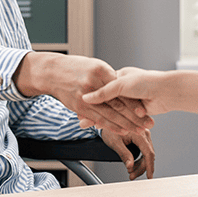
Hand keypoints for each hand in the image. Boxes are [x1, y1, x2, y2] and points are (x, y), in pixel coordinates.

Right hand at [14, 53, 153, 133]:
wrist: (51, 71)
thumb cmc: (75, 67)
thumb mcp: (95, 66)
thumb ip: (109, 78)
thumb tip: (124, 89)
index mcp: (101, 70)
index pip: (121, 90)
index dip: (133, 102)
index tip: (146, 110)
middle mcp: (93, 83)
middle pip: (118, 103)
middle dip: (134, 116)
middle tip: (147, 124)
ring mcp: (85, 96)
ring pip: (109, 113)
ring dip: (125, 124)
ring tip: (139, 131)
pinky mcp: (79, 106)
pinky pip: (97, 118)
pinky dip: (110, 126)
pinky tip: (120, 130)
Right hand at [83, 68, 197, 116]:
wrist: (167, 91)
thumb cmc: (146, 82)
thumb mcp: (121, 84)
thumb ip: (104, 92)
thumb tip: (87, 98)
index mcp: (119, 77)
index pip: (100, 88)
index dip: (90, 97)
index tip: (78, 102)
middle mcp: (124, 88)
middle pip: (104, 101)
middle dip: (91, 109)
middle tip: (78, 116)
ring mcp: (130, 100)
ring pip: (111, 111)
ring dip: (98, 117)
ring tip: (85, 124)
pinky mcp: (136, 111)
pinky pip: (120, 118)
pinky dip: (110, 123)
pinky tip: (100, 126)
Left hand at [101, 128, 154, 179]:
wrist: (107, 121)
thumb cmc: (110, 130)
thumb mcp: (115, 143)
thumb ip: (124, 155)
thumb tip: (130, 166)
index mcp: (139, 133)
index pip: (148, 152)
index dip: (149, 166)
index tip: (149, 176)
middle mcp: (144, 133)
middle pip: (148, 155)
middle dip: (141, 168)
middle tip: (132, 176)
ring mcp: (144, 135)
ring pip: (147, 154)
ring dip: (140, 165)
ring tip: (131, 172)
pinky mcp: (142, 138)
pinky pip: (144, 151)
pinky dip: (140, 160)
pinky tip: (134, 165)